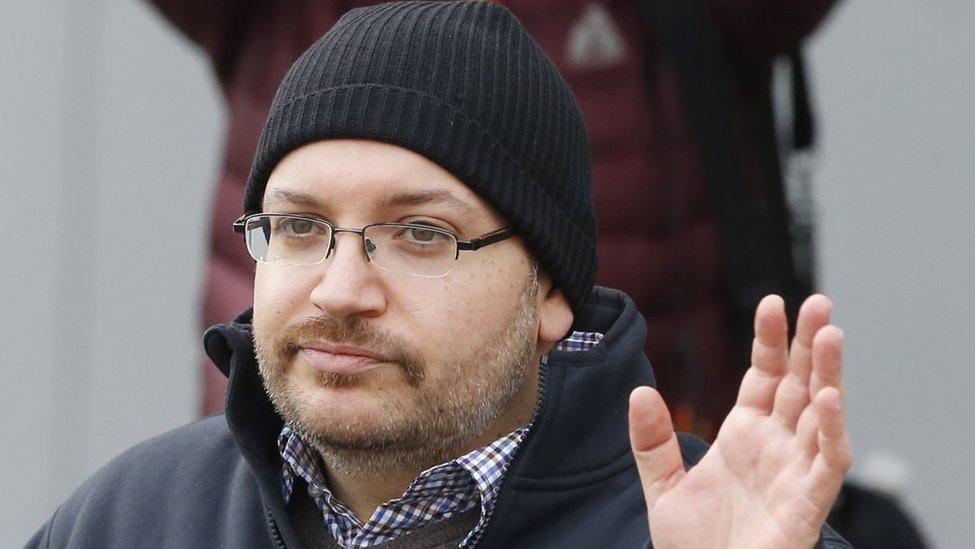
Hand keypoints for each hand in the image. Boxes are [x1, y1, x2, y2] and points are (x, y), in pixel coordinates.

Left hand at [629, 295, 851, 548]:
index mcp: (744, 435)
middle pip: (799, 384)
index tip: (772, 304)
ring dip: (828, 374)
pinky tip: (828, 399)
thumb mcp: (663, 487)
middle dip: (809, 344)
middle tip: (818, 303)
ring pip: (820, 414)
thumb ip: (652, 441)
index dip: (770, 341)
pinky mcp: (808, 503)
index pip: (764, 376)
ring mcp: (795, 472)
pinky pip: (828, 463)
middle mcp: (776, 447)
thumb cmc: (694, 547)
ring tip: (830, 333)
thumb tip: (638, 391)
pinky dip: (831, 432)